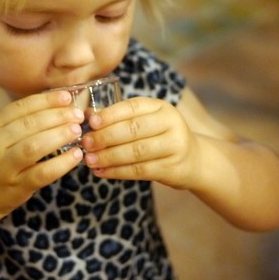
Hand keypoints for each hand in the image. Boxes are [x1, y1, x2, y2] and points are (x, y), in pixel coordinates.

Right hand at [0, 91, 83, 218]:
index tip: (66, 97)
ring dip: (59, 136)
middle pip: (29, 124)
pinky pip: (43, 173)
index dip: (46, 100)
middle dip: (57, 116)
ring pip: (34, 147)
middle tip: (77, 115)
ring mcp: (4, 167)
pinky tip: (76, 155)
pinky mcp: (17, 187)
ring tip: (77, 131)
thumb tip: (60, 104)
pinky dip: (62, 163)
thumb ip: (22, 122)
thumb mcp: (0, 138)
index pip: (20, 107)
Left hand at [81, 97, 199, 187]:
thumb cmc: (159, 136)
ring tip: (90, 160)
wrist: (192, 159)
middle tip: (86, 143)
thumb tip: (86, 115)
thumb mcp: (145, 120)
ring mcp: (174, 146)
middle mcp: (171, 123)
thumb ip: (119, 118)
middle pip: (133, 130)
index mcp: (161, 107)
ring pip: (136, 152)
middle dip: (106, 137)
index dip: (110, 115)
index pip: (132, 107)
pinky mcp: (173, 168)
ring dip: (109, 157)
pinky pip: (140, 171)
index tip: (91, 122)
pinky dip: (117, 172)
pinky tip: (102, 172)